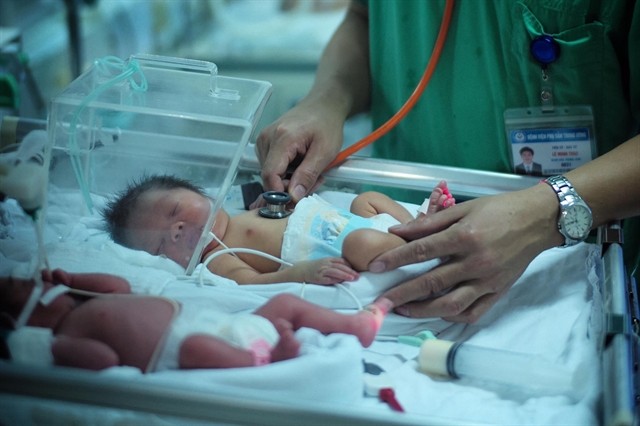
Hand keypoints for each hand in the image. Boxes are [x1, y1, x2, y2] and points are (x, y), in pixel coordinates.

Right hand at [255, 99, 345, 202]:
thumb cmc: (327, 125)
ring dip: (289, 179)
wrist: (323, 105)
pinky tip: (301, 164)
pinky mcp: (265, 142)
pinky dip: (286, 171)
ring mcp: (264, 139)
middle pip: (269, 176)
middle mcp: (267, 138)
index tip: (296, 200)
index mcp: (282, 138)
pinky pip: (272, 166)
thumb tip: (293, 197)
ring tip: (309, 170)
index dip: (280, 193)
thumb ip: (308, 175)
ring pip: (270, 173)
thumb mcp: (325, 152)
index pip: (270, 175)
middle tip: (313, 181)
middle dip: (289, 186)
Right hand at [292, 257, 358, 284]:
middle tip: (358, 276)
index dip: (350, 266)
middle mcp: (326, 264)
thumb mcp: (326, 263)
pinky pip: (327, 278)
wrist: (301, 270)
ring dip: (344, 275)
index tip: (357, 270)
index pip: (342, 261)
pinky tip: (340, 282)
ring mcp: (321, 270)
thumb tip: (349, 271)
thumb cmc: (316, 268)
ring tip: (352, 278)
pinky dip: (334, 280)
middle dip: (350, 271)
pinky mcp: (317, 278)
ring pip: (335, 271)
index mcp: (329, 259)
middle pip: (340, 266)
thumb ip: (336, 266)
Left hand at [370, 186, 560, 321]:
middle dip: (402, 294)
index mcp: (464, 237)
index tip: (374, 267)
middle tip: (380, 302)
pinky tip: (437, 313)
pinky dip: (453, 317)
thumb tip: (397, 232)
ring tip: (404, 310)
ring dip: (424, 311)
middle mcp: (475, 262)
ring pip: (451, 305)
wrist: (538, 220)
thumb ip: (429, 223)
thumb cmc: (498, 210)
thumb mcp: (463, 209)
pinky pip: (474, 313)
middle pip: (431, 283)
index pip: (421, 251)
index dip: (395, 259)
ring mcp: (488, 280)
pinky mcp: (499, 292)